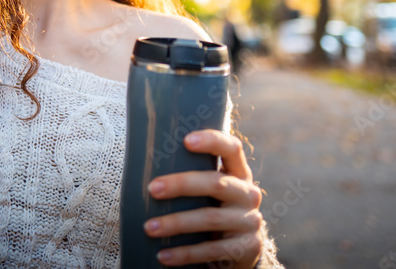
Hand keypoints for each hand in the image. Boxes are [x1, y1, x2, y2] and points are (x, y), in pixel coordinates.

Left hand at [144, 129, 264, 267]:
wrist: (241, 250)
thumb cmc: (214, 209)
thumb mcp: (212, 192)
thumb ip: (194, 176)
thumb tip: (144, 162)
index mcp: (239, 173)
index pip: (232, 149)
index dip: (212, 141)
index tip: (186, 140)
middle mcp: (248, 194)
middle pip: (216, 183)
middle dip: (181, 184)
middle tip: (152, 189)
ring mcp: (250, 221)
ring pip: (210, 218)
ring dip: (176, 223)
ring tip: (149, 228)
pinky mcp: (246, 248)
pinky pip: (212, 250)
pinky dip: (185, 253)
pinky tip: (164, 256)